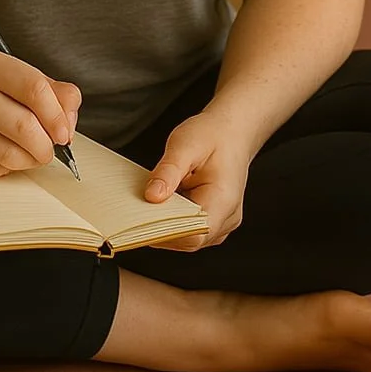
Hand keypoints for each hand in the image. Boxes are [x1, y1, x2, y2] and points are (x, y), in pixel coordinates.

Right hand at [0, 48, 80, 177]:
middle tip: (50, 148)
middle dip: (47, 145)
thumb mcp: (9, 73)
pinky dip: (8, 167)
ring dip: (30, 160)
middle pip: (25, 127)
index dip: (58, 116)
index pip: (35, 90)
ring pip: (10, 154)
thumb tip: (71, 115)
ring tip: (31, 152)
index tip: (65, 131)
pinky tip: (4, 154)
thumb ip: (48, 88)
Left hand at [143, 108, 252, 250]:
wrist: (232, 132)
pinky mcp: (214, 221)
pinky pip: (190, 230)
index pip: (193, 235)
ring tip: (155, 198)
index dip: (165, 233)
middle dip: (161, 227)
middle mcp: (227, 217)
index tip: (141, 218)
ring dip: (167, 223)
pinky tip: (165, 201)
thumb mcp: (185, 144)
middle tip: (139, 205)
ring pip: (188, 238)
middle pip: (188, 240)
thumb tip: (152, 197)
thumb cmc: (212, 135)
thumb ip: (168, 171)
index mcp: (224, 200)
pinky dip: (174, 219)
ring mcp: (222, 222)